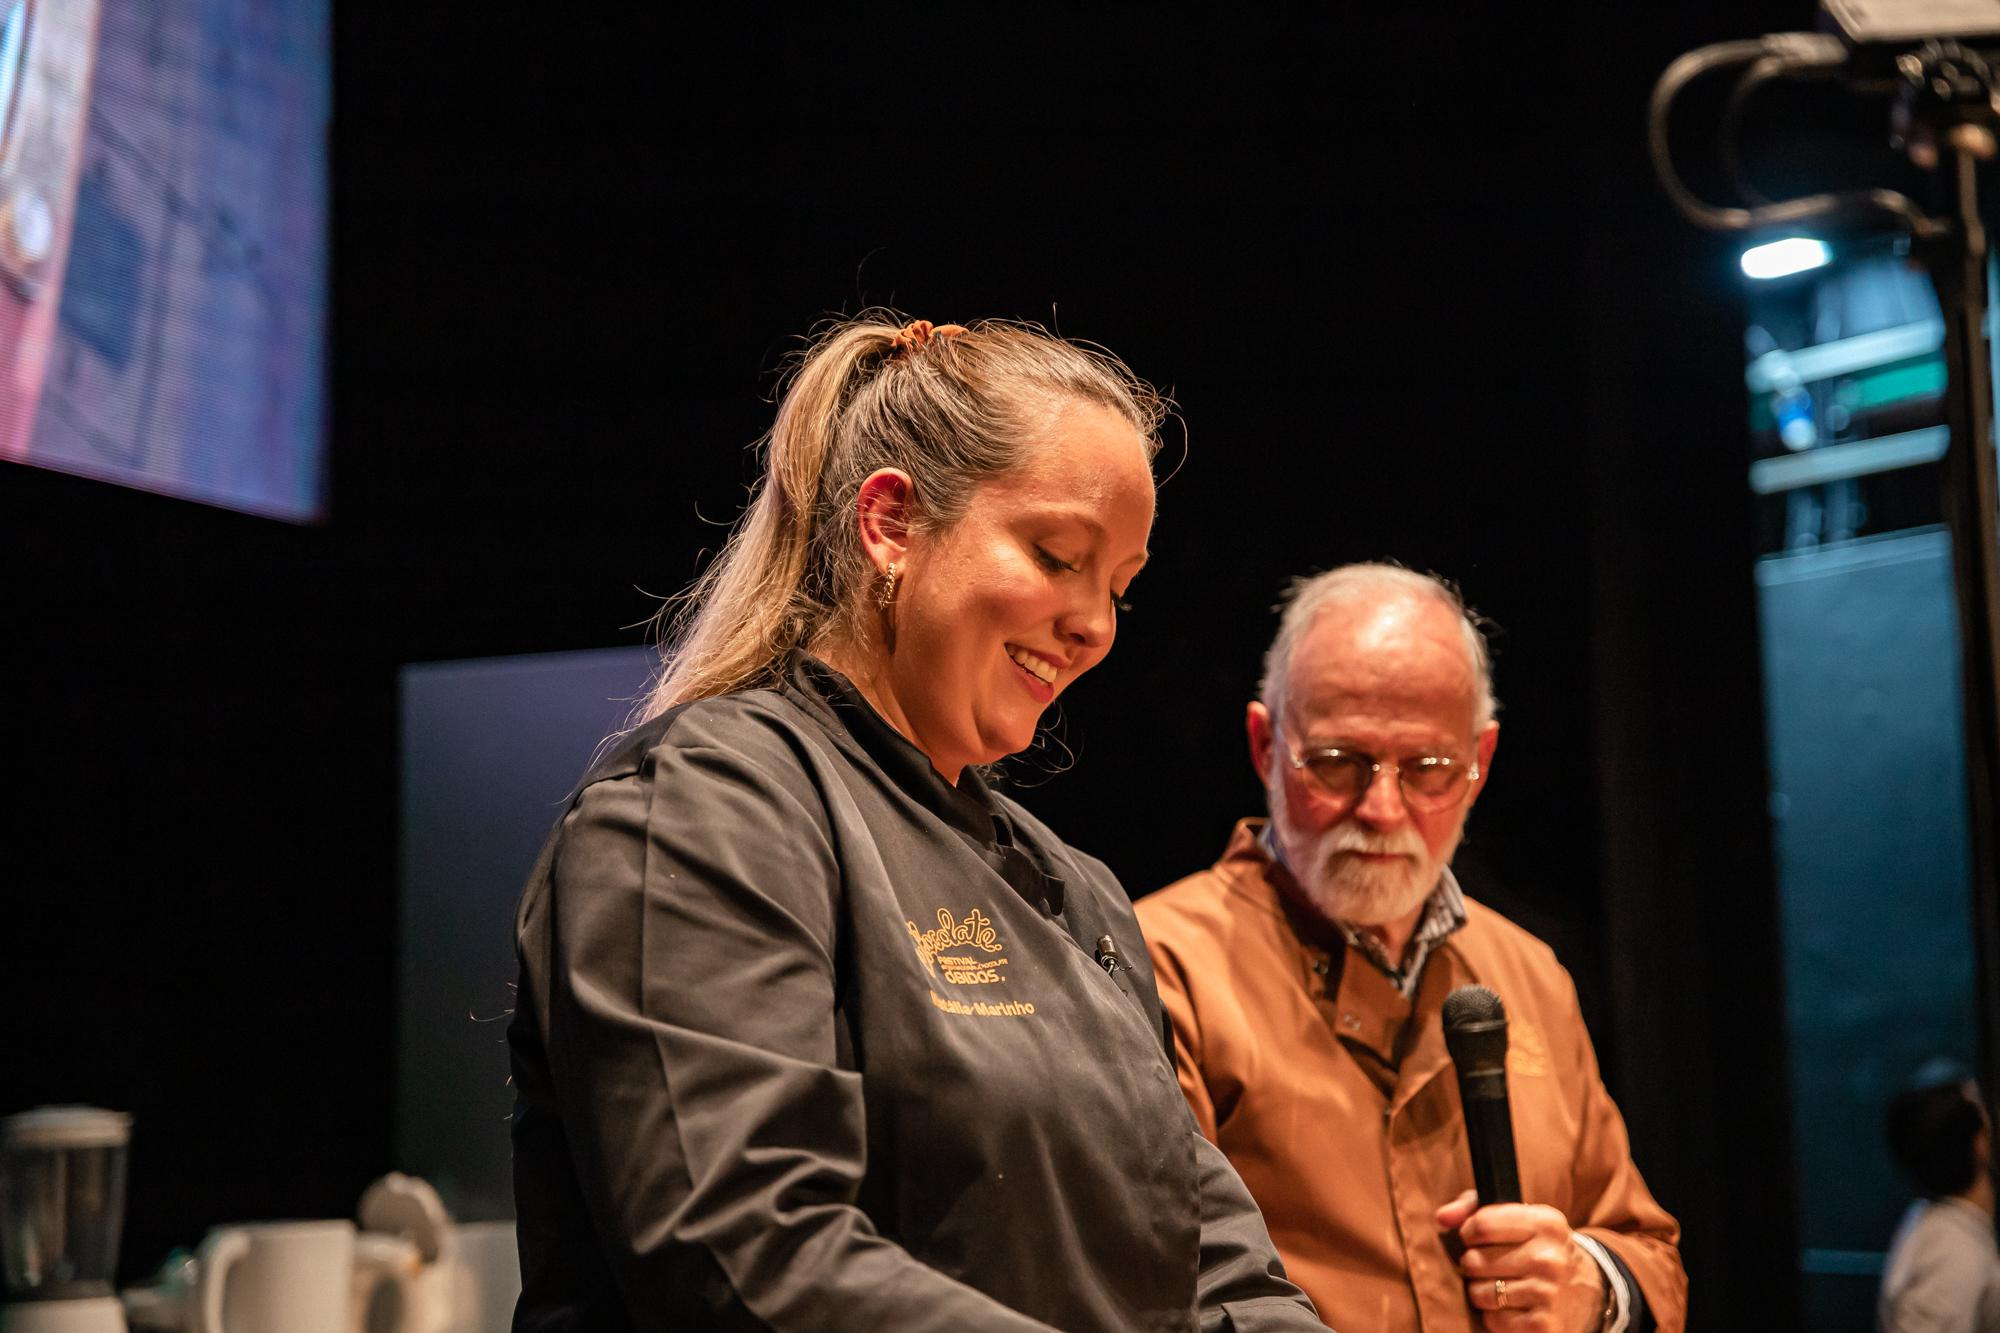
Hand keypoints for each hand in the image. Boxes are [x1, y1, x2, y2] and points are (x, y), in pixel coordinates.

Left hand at [1434, 1190, 1606, 1331]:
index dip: (1468, 1233)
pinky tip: (1511, 1306)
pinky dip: (1495, 1316)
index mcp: (1546, 1223)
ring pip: (1479, 1293)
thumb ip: (1474, 1207)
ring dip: (1481, 1292)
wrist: (1585, 1291)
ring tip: (1499, 1285)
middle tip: (1489, 1266)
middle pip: (1474, 1261)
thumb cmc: (1536, 1246)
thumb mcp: (1517, 1217)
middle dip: (1472, 1264)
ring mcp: (1549, 1293)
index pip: (1481, 1224)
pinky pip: (1493, 1320)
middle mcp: (1550, 1257)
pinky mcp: (1544, 1325)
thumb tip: (1442, 1218)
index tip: (1474, 1238)